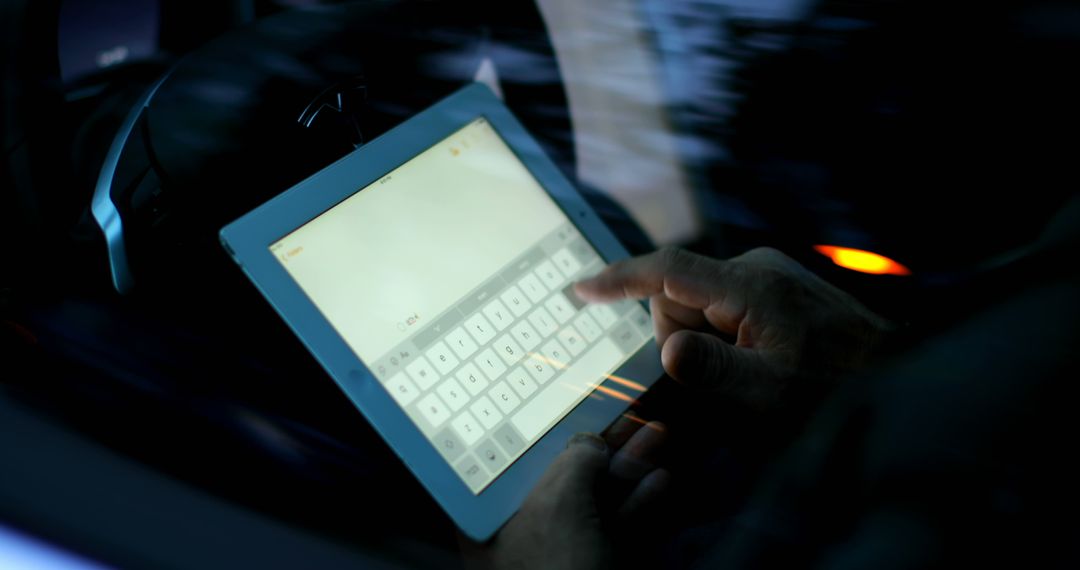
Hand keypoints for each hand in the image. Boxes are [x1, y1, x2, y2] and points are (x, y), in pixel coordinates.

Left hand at [463, 417, 668, 569]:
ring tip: (657, 434)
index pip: (515, 457)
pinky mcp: (591, 569)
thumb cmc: (553, 569)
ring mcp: (557, 553)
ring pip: (593, 499)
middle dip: (602, 444)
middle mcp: (518, 531)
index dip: (550, 425)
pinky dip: (637, 505)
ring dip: (627, 467)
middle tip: (631, 412)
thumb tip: (590, 442)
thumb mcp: (560, 503)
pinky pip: (613, 529)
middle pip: (561, 473)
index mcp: (489, 515)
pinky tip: (661, 479)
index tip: (578, 399)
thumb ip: (575, 460)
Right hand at [575, 247, 893, 410]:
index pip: (667, 270)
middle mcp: (754, 268)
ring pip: (698, 308)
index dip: (618, 279)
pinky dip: (723, 339)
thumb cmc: (835, 389)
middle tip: (724, 381)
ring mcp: (766, 275)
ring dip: (705, 345)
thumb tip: (668, 349)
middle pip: (677, 299)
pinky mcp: (774, 288)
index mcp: (750, 286)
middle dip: (681, 341)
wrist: (896, 376)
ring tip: (748, 375)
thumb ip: (716, 371)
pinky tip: (755, 364)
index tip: (579, 290)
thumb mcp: (772, 394)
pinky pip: (723, 310)